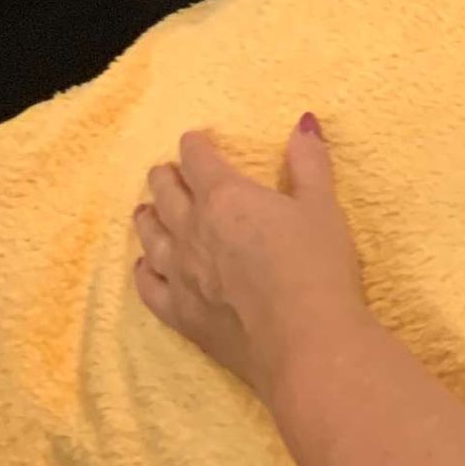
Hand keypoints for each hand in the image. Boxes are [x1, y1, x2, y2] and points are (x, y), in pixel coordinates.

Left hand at [135, 117, 366, 404]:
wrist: (305, 343)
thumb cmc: (317, 267)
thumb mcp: (322, 205)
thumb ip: (309, 161)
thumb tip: (303, 122)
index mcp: (225, 197)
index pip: (198, 160)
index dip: (195, 146)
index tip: (193, 140)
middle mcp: (193, 231)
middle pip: (167, 194)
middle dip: (165, 178)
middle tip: (165, 171)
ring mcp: (181, 275)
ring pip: (151, 237)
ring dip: (148, 218)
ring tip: (144, 209)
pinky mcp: (181, 315)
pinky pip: (149, 288)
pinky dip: (142, 272)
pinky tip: (142, 266)